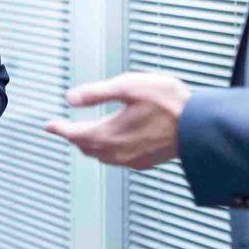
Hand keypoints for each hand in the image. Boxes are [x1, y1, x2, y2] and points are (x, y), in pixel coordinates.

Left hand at [44, 72, 191, 169]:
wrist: (200, 126)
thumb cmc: (170, 103)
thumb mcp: (129, 86)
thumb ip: (96, 93)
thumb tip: (71, 97)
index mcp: (109, 133)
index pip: (74, 134)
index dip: (59, 128)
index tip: (49, 124)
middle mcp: (117, 151)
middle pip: (85, 147)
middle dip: (73, 136)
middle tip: (65, 128)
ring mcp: (132, 160)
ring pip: (100, 156)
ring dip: (89, 145)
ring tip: (85, 134)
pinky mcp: (145, 162)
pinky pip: (117, 160)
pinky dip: (107, 151)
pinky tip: (113, 142)